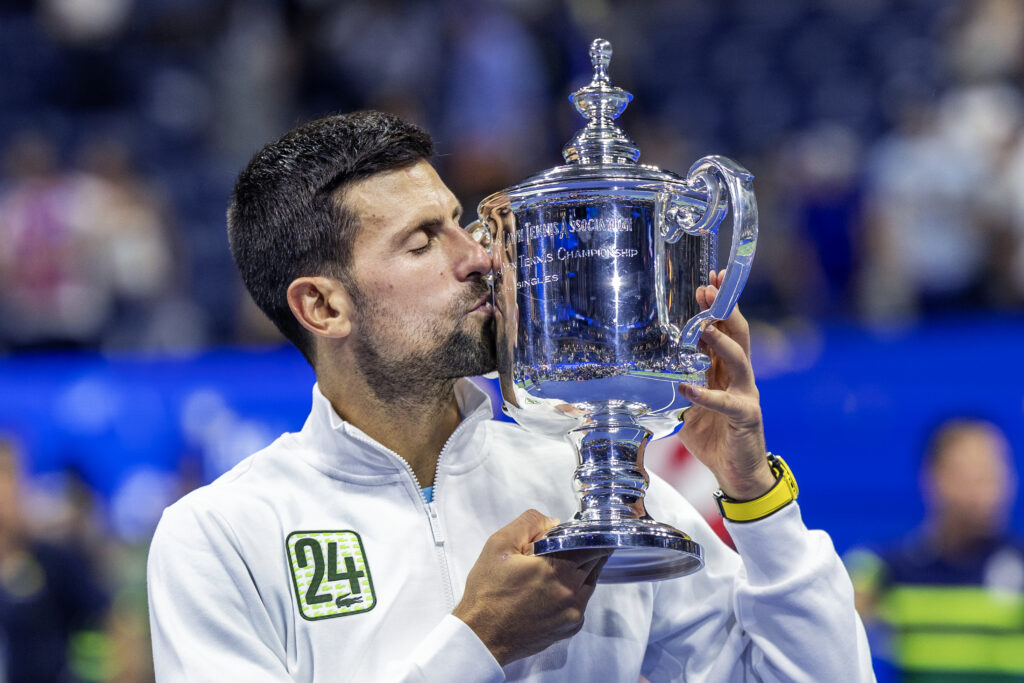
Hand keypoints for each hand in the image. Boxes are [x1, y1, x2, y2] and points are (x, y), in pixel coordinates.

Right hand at [452, 509, 609, 665]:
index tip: (581, 529)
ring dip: (581, 569)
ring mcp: (573, 612)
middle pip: (595, 561)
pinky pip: (582, 601)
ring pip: (590, 581)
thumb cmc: (488, 592)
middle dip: (585, 549)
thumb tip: (553, 523)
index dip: (588, 532)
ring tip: (557, 566)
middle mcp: (571, 592)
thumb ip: (529, 523)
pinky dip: (574, 590)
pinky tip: (552, 588)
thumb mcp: (499, 545)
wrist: (482, 637)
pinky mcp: (570, 627)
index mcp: (557, 568)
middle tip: (568, 545)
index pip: (592, 543)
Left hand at [676, 270, 773, 500]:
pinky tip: (686, 388)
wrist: (738, 474)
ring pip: (740, 359)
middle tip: (710, 288)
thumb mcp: (688, 407)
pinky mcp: (745, 416)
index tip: (706, 284)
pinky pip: (725, 402)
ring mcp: (746, 394)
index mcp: (725, 371)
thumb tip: (644, 374)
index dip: (717, 308)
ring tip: (704, 327)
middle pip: (737, 334)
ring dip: (722, 341)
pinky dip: (705, 395)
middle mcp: (739, 377)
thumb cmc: (714, 438)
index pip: (724, 331)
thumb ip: (675, 387)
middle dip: (724, 309)